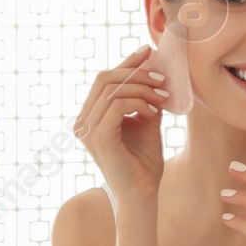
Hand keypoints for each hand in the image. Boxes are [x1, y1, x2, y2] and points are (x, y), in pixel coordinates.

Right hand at [74, 45, 168, 205]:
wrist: (143, 194)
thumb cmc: (143, 162)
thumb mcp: (145, 121)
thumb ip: (143, 98)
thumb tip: (152, 69)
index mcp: (89, 118)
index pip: (104, 81)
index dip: (125, 63)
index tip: (148, 51)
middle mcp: (82, 123)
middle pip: (104, 79)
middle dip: (136, 73)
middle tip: (162, 78)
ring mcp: (87, 130)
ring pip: (111, 89)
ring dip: (142, 88)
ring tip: (163, 96)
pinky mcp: (98, 137)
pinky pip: (116, 104)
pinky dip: (138, 102)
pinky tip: (152, 111)